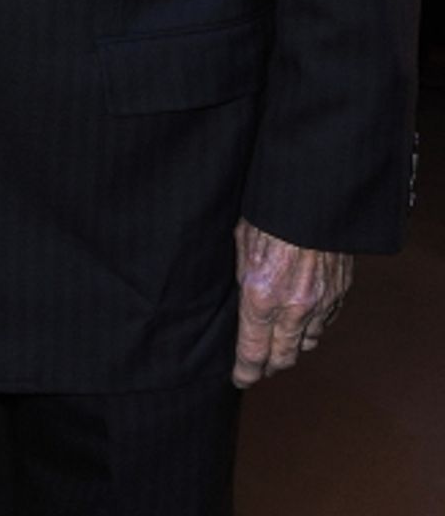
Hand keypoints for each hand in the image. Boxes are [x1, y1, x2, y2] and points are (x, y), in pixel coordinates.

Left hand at [233, 218, 352, 387]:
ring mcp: (320, 304)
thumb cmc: (270, 214)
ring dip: (293, 347)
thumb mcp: (241, 243)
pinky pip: (325, 323)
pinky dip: (313, 327)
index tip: (239, 378)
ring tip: (281, 345)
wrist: (314, 200)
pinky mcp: (339, 294)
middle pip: (282, 358)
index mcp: (260, 298)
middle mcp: (292, 309)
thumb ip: (244, 277)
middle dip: (269, 366)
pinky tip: (303, 321)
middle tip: (259, 367)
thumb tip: (243, 298)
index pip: (252, 353)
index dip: (245, 371)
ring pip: (307, 344)